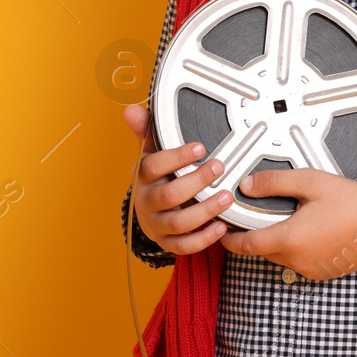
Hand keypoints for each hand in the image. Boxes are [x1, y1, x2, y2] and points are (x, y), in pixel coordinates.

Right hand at [123, 103, 232, 254]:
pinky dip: (204, 238)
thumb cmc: (154, 178)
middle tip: (220, 168)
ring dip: (205, 210)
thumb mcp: (149, 153)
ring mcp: (157, 224)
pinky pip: (184, 245)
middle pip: (169, 194)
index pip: (153, 166)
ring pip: (179, 222)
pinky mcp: (168, 243)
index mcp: (142, 177)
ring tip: (226, 197)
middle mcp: (147, 201)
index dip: (177, 157)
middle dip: (197, 181)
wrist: (147, 213)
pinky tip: (221, 226)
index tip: (200, 147)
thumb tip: (131, 110)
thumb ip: (145, 131)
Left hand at [218, 168, 356, 280]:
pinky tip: (310, 229)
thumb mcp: (311, 182)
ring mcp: (310, 270)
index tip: (223, 230)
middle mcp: (298, 260)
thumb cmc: (354, 204)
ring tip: (292, 216)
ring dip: (276, 240)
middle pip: (261, 250)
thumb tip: (248, 185)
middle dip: (255, 234)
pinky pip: (297, 262)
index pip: (246, 245)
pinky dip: (295, 248)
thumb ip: (274, 182)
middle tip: (259, 213)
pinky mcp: (322, 273)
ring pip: (279, 256)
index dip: (229, 239)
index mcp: (290, 239)